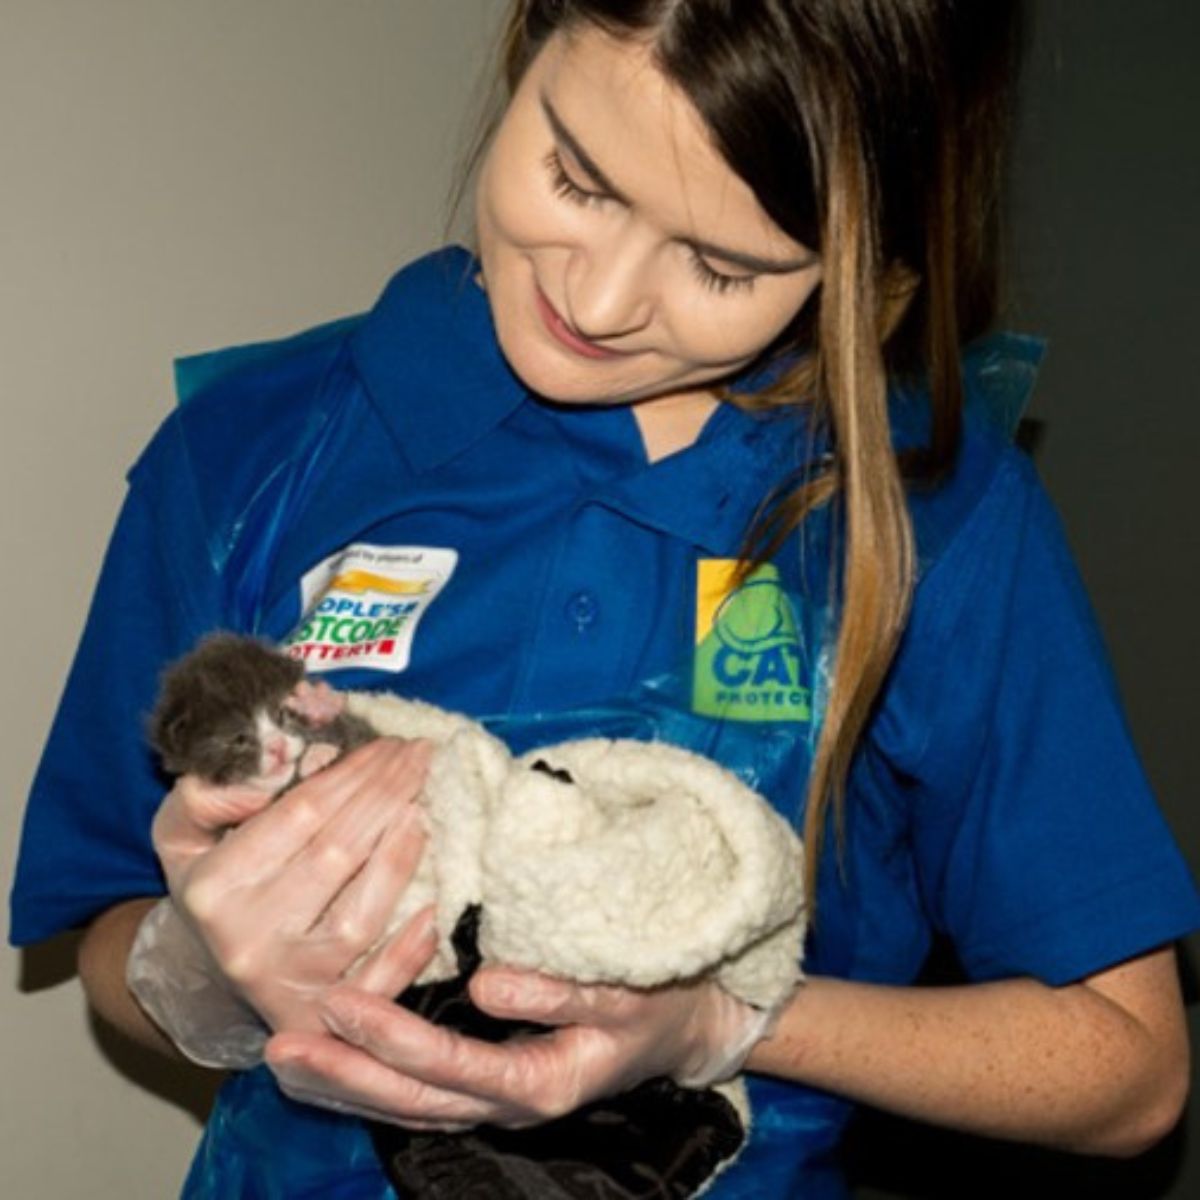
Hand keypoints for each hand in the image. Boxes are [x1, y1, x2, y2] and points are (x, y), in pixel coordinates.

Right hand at [150, 737, 431, 1035]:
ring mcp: (286, 983)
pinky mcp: (319, 1017)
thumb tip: (266, 775)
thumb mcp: (180, 835)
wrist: (201, 979)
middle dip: (387, 797)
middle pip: (335, 855)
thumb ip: (205, 795)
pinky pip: (374, 986)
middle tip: (422, 756)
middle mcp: (246, 939)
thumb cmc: (213, 886)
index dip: (351, 774)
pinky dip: (408, 952)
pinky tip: (434, 910)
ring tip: (424, 808)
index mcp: (213, 887)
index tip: (389, 743)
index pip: (298, 814)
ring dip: (400, 859)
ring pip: (359, 918)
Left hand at [264, 965, 773, 1130]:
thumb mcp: (623, 994)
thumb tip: (484, 984)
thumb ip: (558, 993)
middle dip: (344, 1074)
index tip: (339, 1001)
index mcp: (538, 1082)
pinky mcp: (490, 1088)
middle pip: (411, 1100)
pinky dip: (371, 1086)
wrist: (682, 1032)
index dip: (390, 1035)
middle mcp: (507, 1104)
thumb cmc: (656, 1004)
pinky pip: (420, 1097)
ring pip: (406, 1108)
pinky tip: (334, 1068)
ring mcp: (495, 1102)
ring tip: (283, 1064)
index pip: (448, 1063)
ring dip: (345, 1088)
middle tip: (280, 1047)